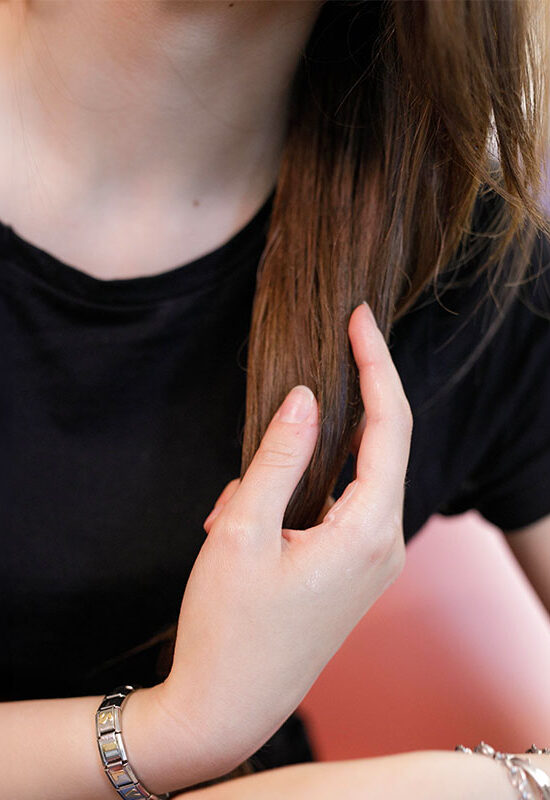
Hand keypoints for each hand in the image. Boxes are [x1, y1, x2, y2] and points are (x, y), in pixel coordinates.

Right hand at [154, 302, 412, 786]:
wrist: (227, 706)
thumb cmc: (228, 625)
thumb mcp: (242, 530)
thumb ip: (279, 456)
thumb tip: (306, 397)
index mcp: (368, 532)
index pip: (390, 426)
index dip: (377, 364)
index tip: (360, 318)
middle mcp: (385, 546)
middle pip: (381, 447)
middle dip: (338, 410)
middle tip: (301, 381)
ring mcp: (375, 562)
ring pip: (351, 479)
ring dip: (300, 470)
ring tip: (236, 509)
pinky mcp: (356, 571)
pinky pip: (341, 508)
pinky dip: (301, 495)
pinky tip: (253, 519)